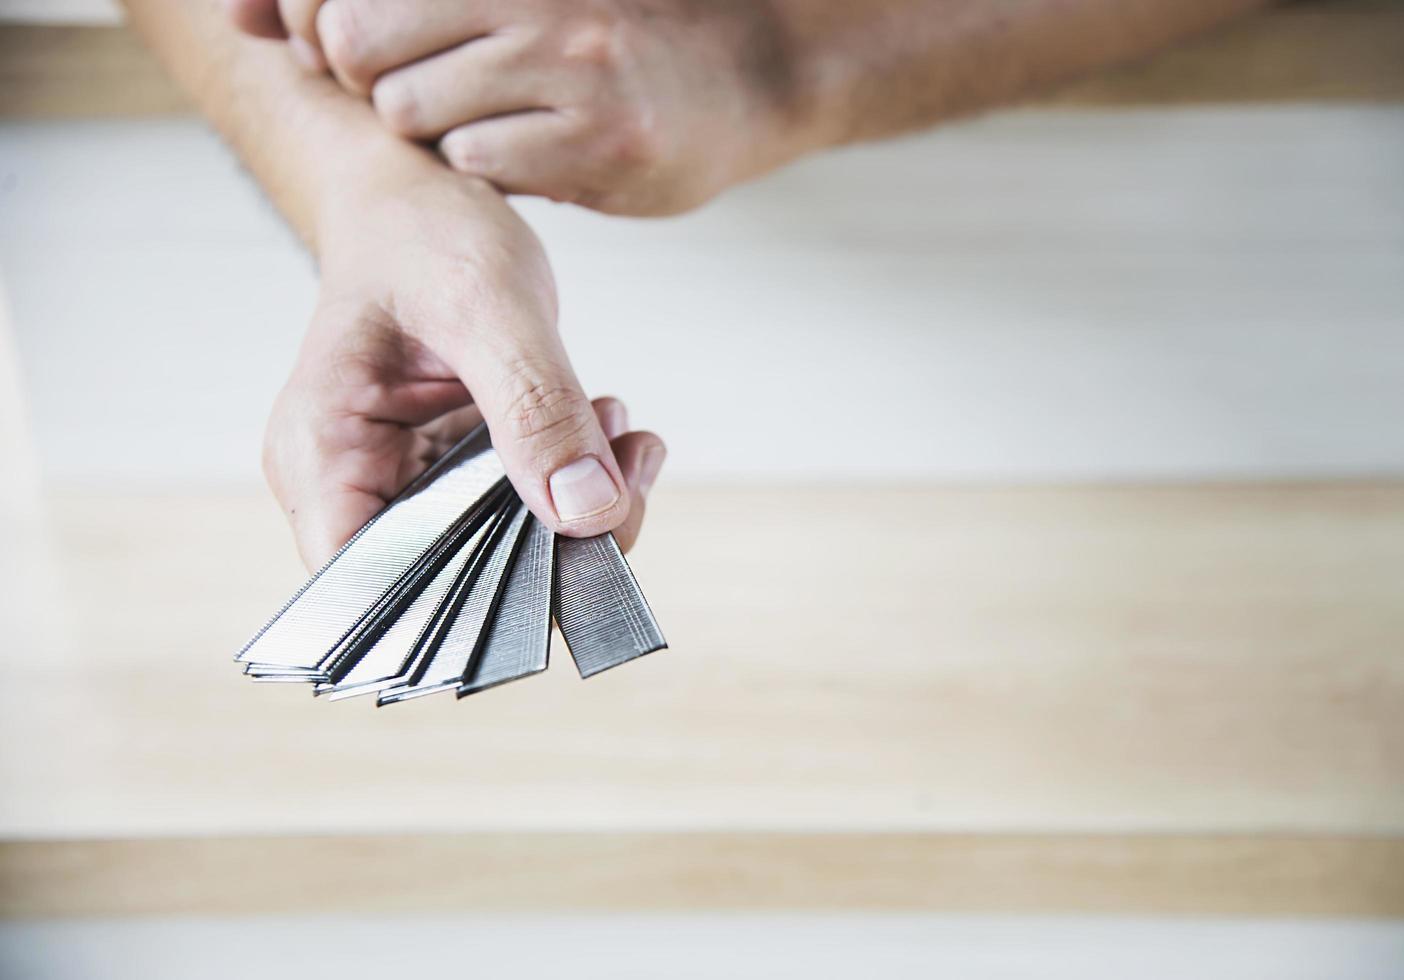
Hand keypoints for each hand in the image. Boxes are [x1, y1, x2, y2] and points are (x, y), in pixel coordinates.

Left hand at [224, 0, 812, 214]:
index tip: (347, 47)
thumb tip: (244, 16)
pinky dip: (487, 167)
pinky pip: (479, 163)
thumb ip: (393, 5)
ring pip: (411, 110)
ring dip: (430, 130)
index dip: (318, 22)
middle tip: (423, 88)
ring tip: (488, 119)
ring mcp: (566, 62)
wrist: (753, 67)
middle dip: (367, 78)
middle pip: (356, 40)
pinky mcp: (598, 140)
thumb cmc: (614, 30)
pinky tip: (533, 152)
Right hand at [266, 157, 664, 568]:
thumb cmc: (418, 231)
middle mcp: (360, 484)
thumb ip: (534, 406)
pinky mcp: (462, 466)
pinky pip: (530, 503)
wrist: (420, 192)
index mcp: (323, 457)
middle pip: (456, 580)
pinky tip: (613, 427)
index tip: (566, 571)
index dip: (466, 612)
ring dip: (582, 506)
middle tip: (625, 476)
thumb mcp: (483, 302)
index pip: (373, 590)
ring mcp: (413, 479)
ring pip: (507, 547)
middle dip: (555, 544)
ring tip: (620, 432)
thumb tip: (589, 512)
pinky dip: (583, 475)